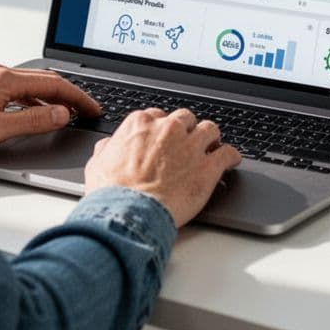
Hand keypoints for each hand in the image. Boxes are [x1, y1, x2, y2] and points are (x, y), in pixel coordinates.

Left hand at [0, 63, 100, 151]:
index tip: (92, 108)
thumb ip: (33, 122)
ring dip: (49, 97)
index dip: (78, 98)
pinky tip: (29, 111)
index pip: (55, 85)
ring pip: (28, 83)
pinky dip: (30, 98)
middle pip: (44, 80)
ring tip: (63, 113)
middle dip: (69, 94)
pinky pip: (12, 87)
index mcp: (5, 79)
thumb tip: (61, 115)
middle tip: (85, 109)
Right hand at [84, 108, 241, 227]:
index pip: (158, 116)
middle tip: (188, 144)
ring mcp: (190, 146)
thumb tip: (108, 147)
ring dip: (211, 139)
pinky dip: (231, 157)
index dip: (163, 129)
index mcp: (141, 124)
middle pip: (186, 119)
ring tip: (212, 148)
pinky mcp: (208, 167)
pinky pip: (228, 153)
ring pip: (210, 130)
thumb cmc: (111, 193)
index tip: (166, 139)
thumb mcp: (97, 165)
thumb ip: (107, 149)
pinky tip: (231, 162)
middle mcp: (168, 129)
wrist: (129, 213)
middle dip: (188, 130)